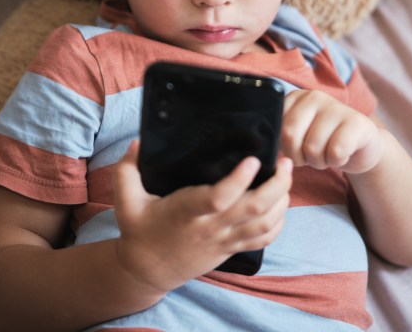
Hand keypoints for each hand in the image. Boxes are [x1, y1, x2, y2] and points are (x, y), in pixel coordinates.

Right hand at [112, 141, 292, 293]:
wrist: (147, 269)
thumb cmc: (139, 229)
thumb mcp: (125, 200)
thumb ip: (127, 169)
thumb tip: (138, 142)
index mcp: (186, 212)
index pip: (218, 198)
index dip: (239, 180)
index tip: (253, 160)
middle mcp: (209, 228)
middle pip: (253, 209)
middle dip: (276, 184)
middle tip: (285, 160)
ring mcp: (223, 240)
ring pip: (264, 225)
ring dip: (282, 200)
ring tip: (286, 175)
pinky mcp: (231, 249)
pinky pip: (263, 239)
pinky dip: (279, 222)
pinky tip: (281, 203)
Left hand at [282, 89, 384, 174]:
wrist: (361, 146)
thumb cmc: (324, 142)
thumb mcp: (299, 135)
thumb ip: (281, 135)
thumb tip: (265, 149)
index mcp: (294, 98)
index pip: (276, 127)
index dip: (284, 148)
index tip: (296, 149)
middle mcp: (314, 96)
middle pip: (290, 136)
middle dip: (299, 157)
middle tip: (311, 156)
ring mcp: (336, 107)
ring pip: (313, 148)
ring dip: (320, 161)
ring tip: (328, 154)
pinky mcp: (357, 122)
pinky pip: (336, 152)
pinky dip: (337, 161)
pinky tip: (343, 153)